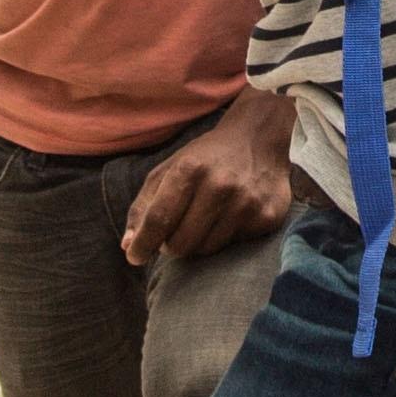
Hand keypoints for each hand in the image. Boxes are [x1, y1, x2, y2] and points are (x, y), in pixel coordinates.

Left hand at [123, 85, 299, 262]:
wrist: (258, 139)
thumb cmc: (206, 158)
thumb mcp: (168, 170)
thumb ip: (144, 207)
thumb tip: (128, 246)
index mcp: (190, 169)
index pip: (159, 219)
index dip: (143, 244)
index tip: (135, 257)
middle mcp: (220, 185)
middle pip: (181, 243)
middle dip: (171, 245)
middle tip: (175, 233)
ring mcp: (246, 202)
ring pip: (206, 249)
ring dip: (197, 243)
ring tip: (202, 222)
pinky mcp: (266, 217)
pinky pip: (233, 246)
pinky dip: (223, 238)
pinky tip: (228, 217)